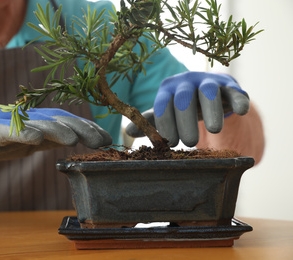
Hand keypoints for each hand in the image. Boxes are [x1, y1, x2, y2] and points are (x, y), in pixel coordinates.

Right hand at [0, 108, 111, 165]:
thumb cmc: (3, 138)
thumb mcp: (33, 141)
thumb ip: (53, 139)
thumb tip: (80, 140)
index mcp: (41, 123)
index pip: (69, 122)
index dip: (89, 128)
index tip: (107, 139)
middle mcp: (30, 119)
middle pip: (59, 120)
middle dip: (81, 128)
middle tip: (99, 140)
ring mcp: (10, 124)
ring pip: (37, 124)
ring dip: (56, 130)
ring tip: (72, 139)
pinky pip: (7, 132)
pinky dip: (21, 133)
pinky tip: (34, 139)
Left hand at [126, 71, 248, 146]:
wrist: (208, 92)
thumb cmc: (183, 107)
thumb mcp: (167, 112)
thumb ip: (151, 121)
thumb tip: (128, 131)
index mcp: (167, 88)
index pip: (163, 104)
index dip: (166, 123)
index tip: (171, 142)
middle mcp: (186, 81)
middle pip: (184, 98)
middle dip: (186, 121)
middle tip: (189, 143)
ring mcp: (208, 81)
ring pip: (208, 92)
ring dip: (211, 110)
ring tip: (213, 131)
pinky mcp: (229, 85)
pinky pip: (234, 90)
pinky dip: (238, 99)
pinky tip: (241, 111)